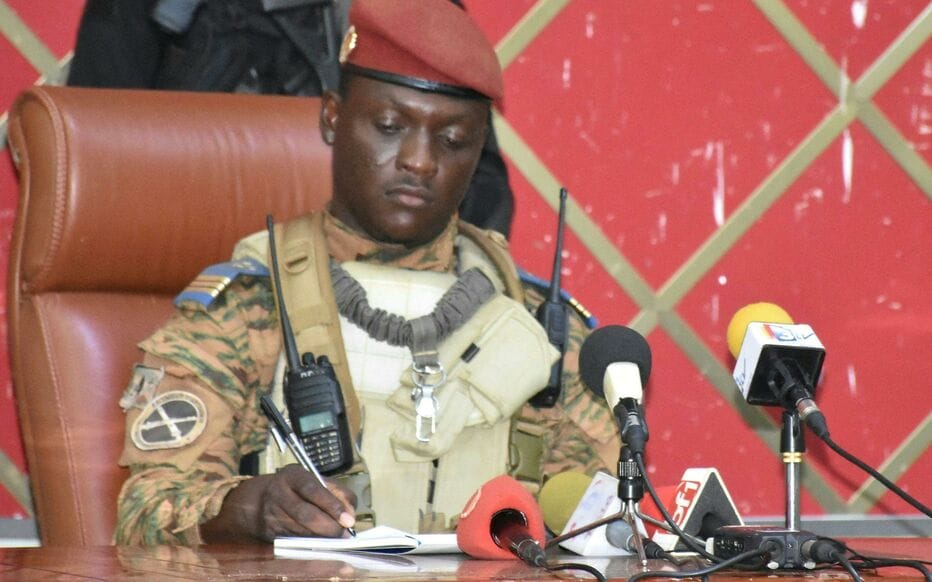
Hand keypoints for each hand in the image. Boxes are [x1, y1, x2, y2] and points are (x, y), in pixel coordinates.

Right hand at [202, 465, 356, 542]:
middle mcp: (279, 492)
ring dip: (321, 538)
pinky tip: (321, 544)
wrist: (263, 499)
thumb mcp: (318, 481)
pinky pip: (294, 541)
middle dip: (329, 527)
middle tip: (344, 535)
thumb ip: (338, 493)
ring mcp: (271, 513)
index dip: (332, 506)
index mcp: (293, 475)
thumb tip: (350, 513)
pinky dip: (310, 545)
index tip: (348, 520)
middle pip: (306, 514)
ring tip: (336, 540)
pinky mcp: (270, 530)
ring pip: (300, 531)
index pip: (313, 490)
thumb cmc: (299, 489)